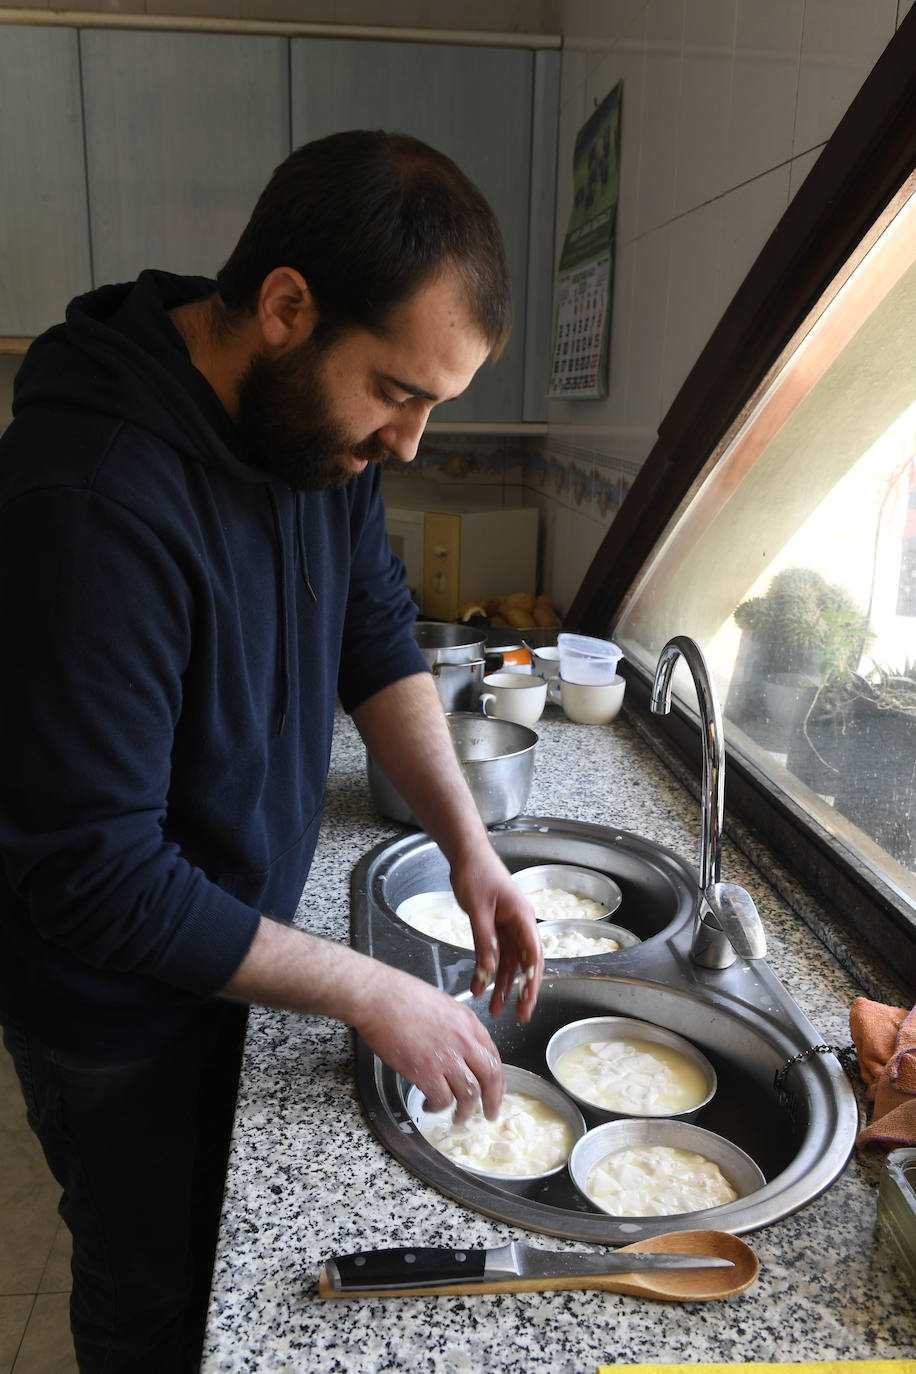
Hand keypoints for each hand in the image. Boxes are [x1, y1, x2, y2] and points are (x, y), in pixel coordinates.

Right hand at [353, 960, 505, 1122]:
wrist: (378, 997)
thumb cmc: (400, 996)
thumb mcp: (442, 1005)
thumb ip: (456, 1027)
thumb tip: (458, 1047)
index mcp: (468, 1023)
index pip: (493, 1057)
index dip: (497, 1079)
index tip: (495, 1091)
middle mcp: (463, 1040)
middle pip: (490, 1078)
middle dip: (493, 1101)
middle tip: (490, 1114)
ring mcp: (446, 1057)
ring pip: (468, 1094)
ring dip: (464, 1111)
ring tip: (457, 1118)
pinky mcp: (426, 1072)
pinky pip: (442, 1099)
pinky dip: (438, 1107)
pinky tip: (429, 1105)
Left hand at [450, 847, 543, 1023]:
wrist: (466, 854)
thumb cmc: (476, 873)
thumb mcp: (478, 909)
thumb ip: (484, 940)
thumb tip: (489, 970)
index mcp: (522, 917)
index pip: (533, 955)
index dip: (532, 981)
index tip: (527, 1002)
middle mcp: (520, 923)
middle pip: (526, 963)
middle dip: (522, 990)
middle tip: (520, 1016)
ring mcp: (509, 925)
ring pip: (509, 962)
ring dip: (501, 984)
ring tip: (494, 1008)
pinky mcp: (496, 925)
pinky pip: (496, 952)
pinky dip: (488, 969)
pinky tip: (479, 985)